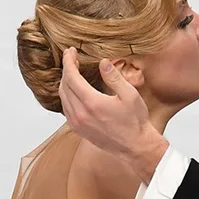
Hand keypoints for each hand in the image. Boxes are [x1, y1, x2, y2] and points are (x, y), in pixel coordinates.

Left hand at [58, 48, 167, 172]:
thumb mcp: (130, 95)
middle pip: (64, 86)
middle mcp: (80, 114)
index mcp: (92, 103)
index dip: (69, 61)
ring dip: (66, 83)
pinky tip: (75, 91)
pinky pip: (66, 109)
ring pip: (63, 98)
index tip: (70, 51)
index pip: (71, 77)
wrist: (136, 147)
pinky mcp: (79, 130)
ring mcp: (78, 124)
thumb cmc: (135, 122)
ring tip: (73, 73)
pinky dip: (67, 96)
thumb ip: (114, 77)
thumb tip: (102, 63)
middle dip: (67, 70)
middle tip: (73, 59)